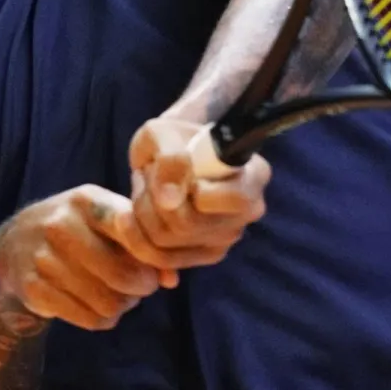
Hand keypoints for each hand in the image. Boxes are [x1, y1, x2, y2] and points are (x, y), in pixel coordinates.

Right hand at [0, 184, 175, 331]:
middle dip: (141, 287)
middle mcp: (61, 224)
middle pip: (123, 274)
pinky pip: (87, 318)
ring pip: (107, 301)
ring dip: (122, 306)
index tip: (153, 263)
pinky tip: (99, 308)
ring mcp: (44, 257)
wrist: (14, 243)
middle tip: (141, 286)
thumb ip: (141, 241)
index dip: (151, 254)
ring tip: (120, 296)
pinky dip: (101, 319)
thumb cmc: (75, 227)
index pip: (131, 228)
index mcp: (86, 200)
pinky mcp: (34, 289)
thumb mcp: (105, 219)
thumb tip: (170, 279)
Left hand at [116, 117, 270, 269]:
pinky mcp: (204, 256)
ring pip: (167, 242)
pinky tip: (135, 212)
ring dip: (142, 212)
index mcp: (254, 175)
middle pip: (188, 223)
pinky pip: (160, 258)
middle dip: (153, 197)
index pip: (236, 198)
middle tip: (149, 174)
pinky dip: (137, 235)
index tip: (180, 166)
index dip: (196, 188)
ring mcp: (227, 237)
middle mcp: (249, 211)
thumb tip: (170, 200)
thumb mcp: (164, 133)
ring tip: (146, 189)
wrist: (167, 156)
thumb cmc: (172, 139)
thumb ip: (170, 157)